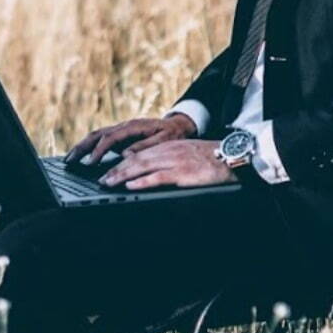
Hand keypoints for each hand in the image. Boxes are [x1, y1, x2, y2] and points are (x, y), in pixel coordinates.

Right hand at [65, 114, 197, 164]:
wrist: (178, 124)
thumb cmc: (172, 134)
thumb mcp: (164, 140)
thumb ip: (145, 146)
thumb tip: (126, 154)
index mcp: (133, 127)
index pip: (111, 138)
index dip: (99, 151)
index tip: (90, 163)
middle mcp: (124, 126)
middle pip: (97, 134)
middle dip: (82, 147)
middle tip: (69, 161)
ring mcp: (121, 129)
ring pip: (96, 136)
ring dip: (82, 147)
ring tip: (69, 159)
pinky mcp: (120, 135)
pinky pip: (101, 139)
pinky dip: (89, 147)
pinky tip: (82, 156)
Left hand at [99, 140, 234, 189]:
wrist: (230, 156)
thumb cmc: (210, 157)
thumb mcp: (185, 153)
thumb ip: (169, 158)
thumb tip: (151, 170)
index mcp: (168, 146)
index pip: (139, 154)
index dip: (122, 163)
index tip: (109, 171)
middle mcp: (168, 151)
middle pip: (136, 160)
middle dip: (116, 170)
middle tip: (102, 179)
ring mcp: (174, 161)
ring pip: (142, 167)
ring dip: (123, 176)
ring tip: (109, 183)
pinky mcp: (182, 173)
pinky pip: (158, 177)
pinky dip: (142, 182)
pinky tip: (131, 186)